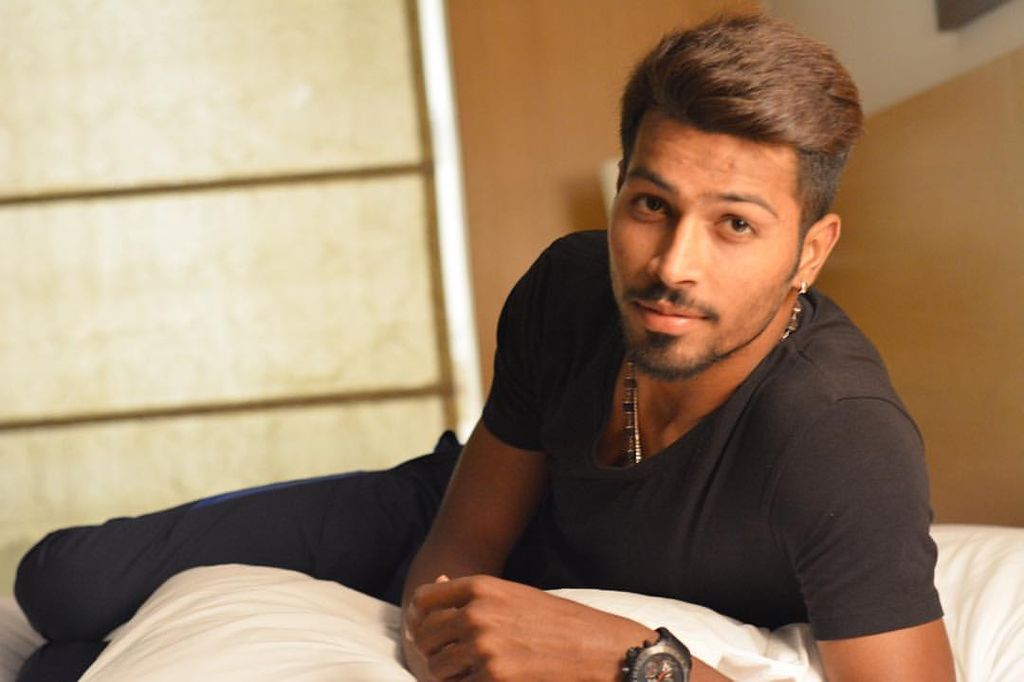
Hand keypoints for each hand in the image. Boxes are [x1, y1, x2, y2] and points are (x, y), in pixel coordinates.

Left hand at [404, 574, 654, 680]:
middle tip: (457, 660)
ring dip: (449, 674)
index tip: (432, 631)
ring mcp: (483, 649)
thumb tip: (437, 583)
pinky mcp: (493, 679)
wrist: (601, 650)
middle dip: (436, 650)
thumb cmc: (560, 623)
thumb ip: (476, 595)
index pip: (425, 600)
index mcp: (482, 588)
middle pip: (426, 636)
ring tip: (475, 672)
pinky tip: (489, 679)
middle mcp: (477, 614)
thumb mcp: (515, 596)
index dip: (423, 618)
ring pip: (437, 668)